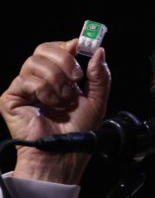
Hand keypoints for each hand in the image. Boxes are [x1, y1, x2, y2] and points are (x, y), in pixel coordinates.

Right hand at [0, 39, 110, 183]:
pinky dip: (45, 92)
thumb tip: (99, 51)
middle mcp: (40, 78)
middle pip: (43, 49)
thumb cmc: (79, 130)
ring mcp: (25, 87)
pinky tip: (50, 106)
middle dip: (64, 60)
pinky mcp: (12, 97)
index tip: (80, 46)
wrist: (65, 153)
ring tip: (64, 101)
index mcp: (59, 76)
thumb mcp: (97, 100)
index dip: (68, 45)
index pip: (57, 48)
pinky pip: (27, 80)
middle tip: (76, 78)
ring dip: (57, 81)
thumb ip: (100, 76)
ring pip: (35, 62)